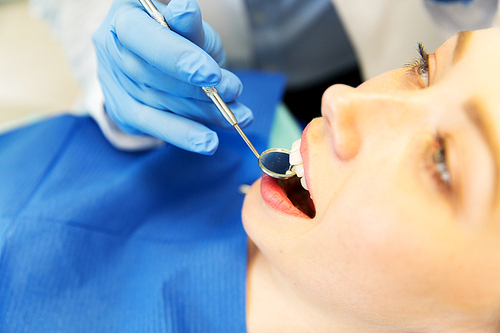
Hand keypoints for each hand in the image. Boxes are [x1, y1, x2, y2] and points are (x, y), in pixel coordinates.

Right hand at [93, 0, 252, 153]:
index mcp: (123, 19)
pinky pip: (154, 128)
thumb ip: (190, 26)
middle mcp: (110, 50)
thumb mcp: (190, 26)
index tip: (211, 74)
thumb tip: (185, 10)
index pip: (144, 39)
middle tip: (233, 92)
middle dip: (196, 90)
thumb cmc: (181, 36)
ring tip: (235, 117)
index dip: (176, 58)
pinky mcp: (123, 112)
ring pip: (156, 105)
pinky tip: (208, 141)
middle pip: (150, 76)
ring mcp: (113, 83)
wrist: (165, 59)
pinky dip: (185, 135)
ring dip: (200, 114)